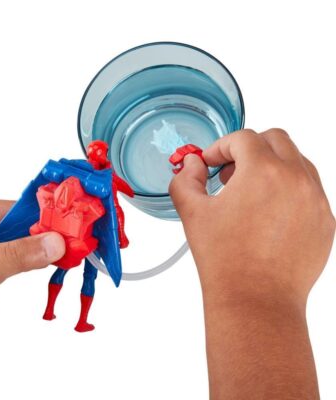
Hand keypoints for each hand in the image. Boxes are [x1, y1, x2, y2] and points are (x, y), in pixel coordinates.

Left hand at [0, 200, 64, 370]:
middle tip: (73, 236)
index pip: (10, 209)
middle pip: (20, 225)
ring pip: (22, 244)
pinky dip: (37, 262)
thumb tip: (54, 242)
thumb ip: (15, 255)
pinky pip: (20, 263)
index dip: (38, 213)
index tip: (65, 219)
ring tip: (69, 249)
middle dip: (45, 230)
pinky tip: (52, 263)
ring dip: (44, 247)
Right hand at [169, 129, 334, 398]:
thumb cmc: (226, 260)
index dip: (220, 147)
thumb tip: (192, 164)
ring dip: (271, 166)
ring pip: (297, 161)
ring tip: (249, 192)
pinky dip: (288, 189)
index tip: (210, 161)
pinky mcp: (325, 220)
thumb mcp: (192, 213)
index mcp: (263, 171)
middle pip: (275, 140)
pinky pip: (309, 189)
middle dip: (249, 149)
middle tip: (230, 172)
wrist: (255, 300)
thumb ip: (185, 179)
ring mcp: (315, 200)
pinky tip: (268, 212)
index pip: (242, 138)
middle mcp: (296, 179)